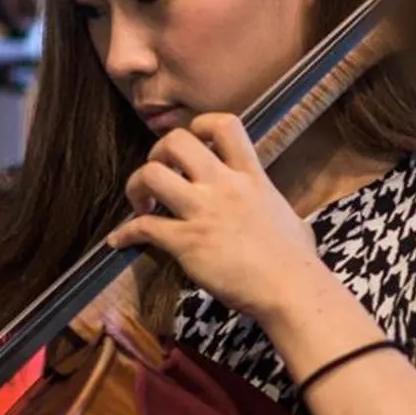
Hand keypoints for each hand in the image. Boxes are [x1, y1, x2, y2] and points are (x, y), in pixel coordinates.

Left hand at [108, 114, 323, 325]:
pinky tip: (120, 240)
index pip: (224, 125)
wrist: (290, 289)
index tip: (192, 146)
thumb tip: (266, 201)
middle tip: (159, 176)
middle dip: (157, 153)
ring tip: (141, 204)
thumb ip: (266, 198)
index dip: (199, 126)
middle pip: (175, 142)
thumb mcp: (284, 212)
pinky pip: (144, 227)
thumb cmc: (295, 259)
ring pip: (151, 175)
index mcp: (250, 176)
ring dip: (137, 186)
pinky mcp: (187, 242)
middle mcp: (224, 186)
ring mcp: (203, 212)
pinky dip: (125, 233)